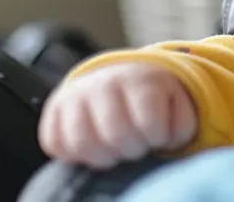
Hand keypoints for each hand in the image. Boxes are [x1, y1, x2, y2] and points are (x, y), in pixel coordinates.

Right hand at [38, 62, 197, 168]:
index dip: (156, 138)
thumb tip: (166, 141)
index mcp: (139, 79)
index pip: (148, 124)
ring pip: (81, 143)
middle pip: (115, 135)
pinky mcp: (52, 109)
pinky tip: (93, 147)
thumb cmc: (154, 99)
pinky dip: (74, 155)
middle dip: (131, 149)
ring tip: (114, 150)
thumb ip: (181, 123)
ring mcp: (74, 95)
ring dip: (103, 157)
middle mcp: (103, 83)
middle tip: (136, 144)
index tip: (157, 134)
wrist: (120, 76)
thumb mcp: (178, 104)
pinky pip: (53, 144)